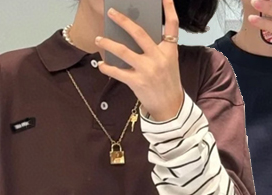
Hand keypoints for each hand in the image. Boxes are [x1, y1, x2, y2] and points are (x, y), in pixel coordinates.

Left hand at [96, 0, 183, 121]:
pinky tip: (101, 65)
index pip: (172, 25)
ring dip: (108, 43)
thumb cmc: (168, 83)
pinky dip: (107, 68)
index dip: (168, 8)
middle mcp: (159, 58)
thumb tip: (135, 35)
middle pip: (139, 33)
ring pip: (123, 51)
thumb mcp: (169, 62)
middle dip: (123, 21)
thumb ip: (157, 48)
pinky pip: (118, 72)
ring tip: (98, 39)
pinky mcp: (137, 82)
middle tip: (111, 12)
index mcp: (169, 51)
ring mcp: (147, 70)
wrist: (170, 107)